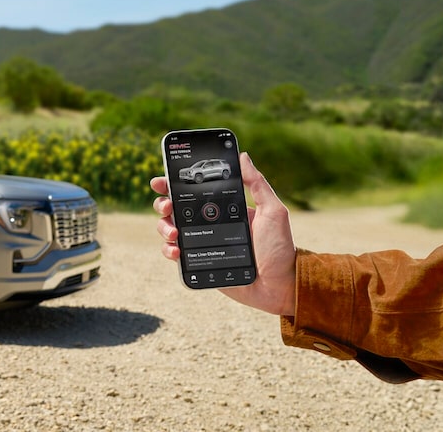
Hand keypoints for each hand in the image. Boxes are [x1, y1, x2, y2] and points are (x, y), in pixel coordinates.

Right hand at [150, 152, 295, 315]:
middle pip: (175, 208)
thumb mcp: (273, 212)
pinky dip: (169, 250)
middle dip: (163, 204)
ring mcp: (202, 242)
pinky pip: (175, 253)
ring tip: (174, 233)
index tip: (162, 180)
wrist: (279, 286)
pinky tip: (176, 250)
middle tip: (167, 206)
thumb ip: (258, 185)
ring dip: (164, 227)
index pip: (194, 191)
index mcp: (224, 208)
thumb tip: (243, 157)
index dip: (174, 184)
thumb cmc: (280, 248)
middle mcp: (209, 223)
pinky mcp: (198, 262)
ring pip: (170, 229)